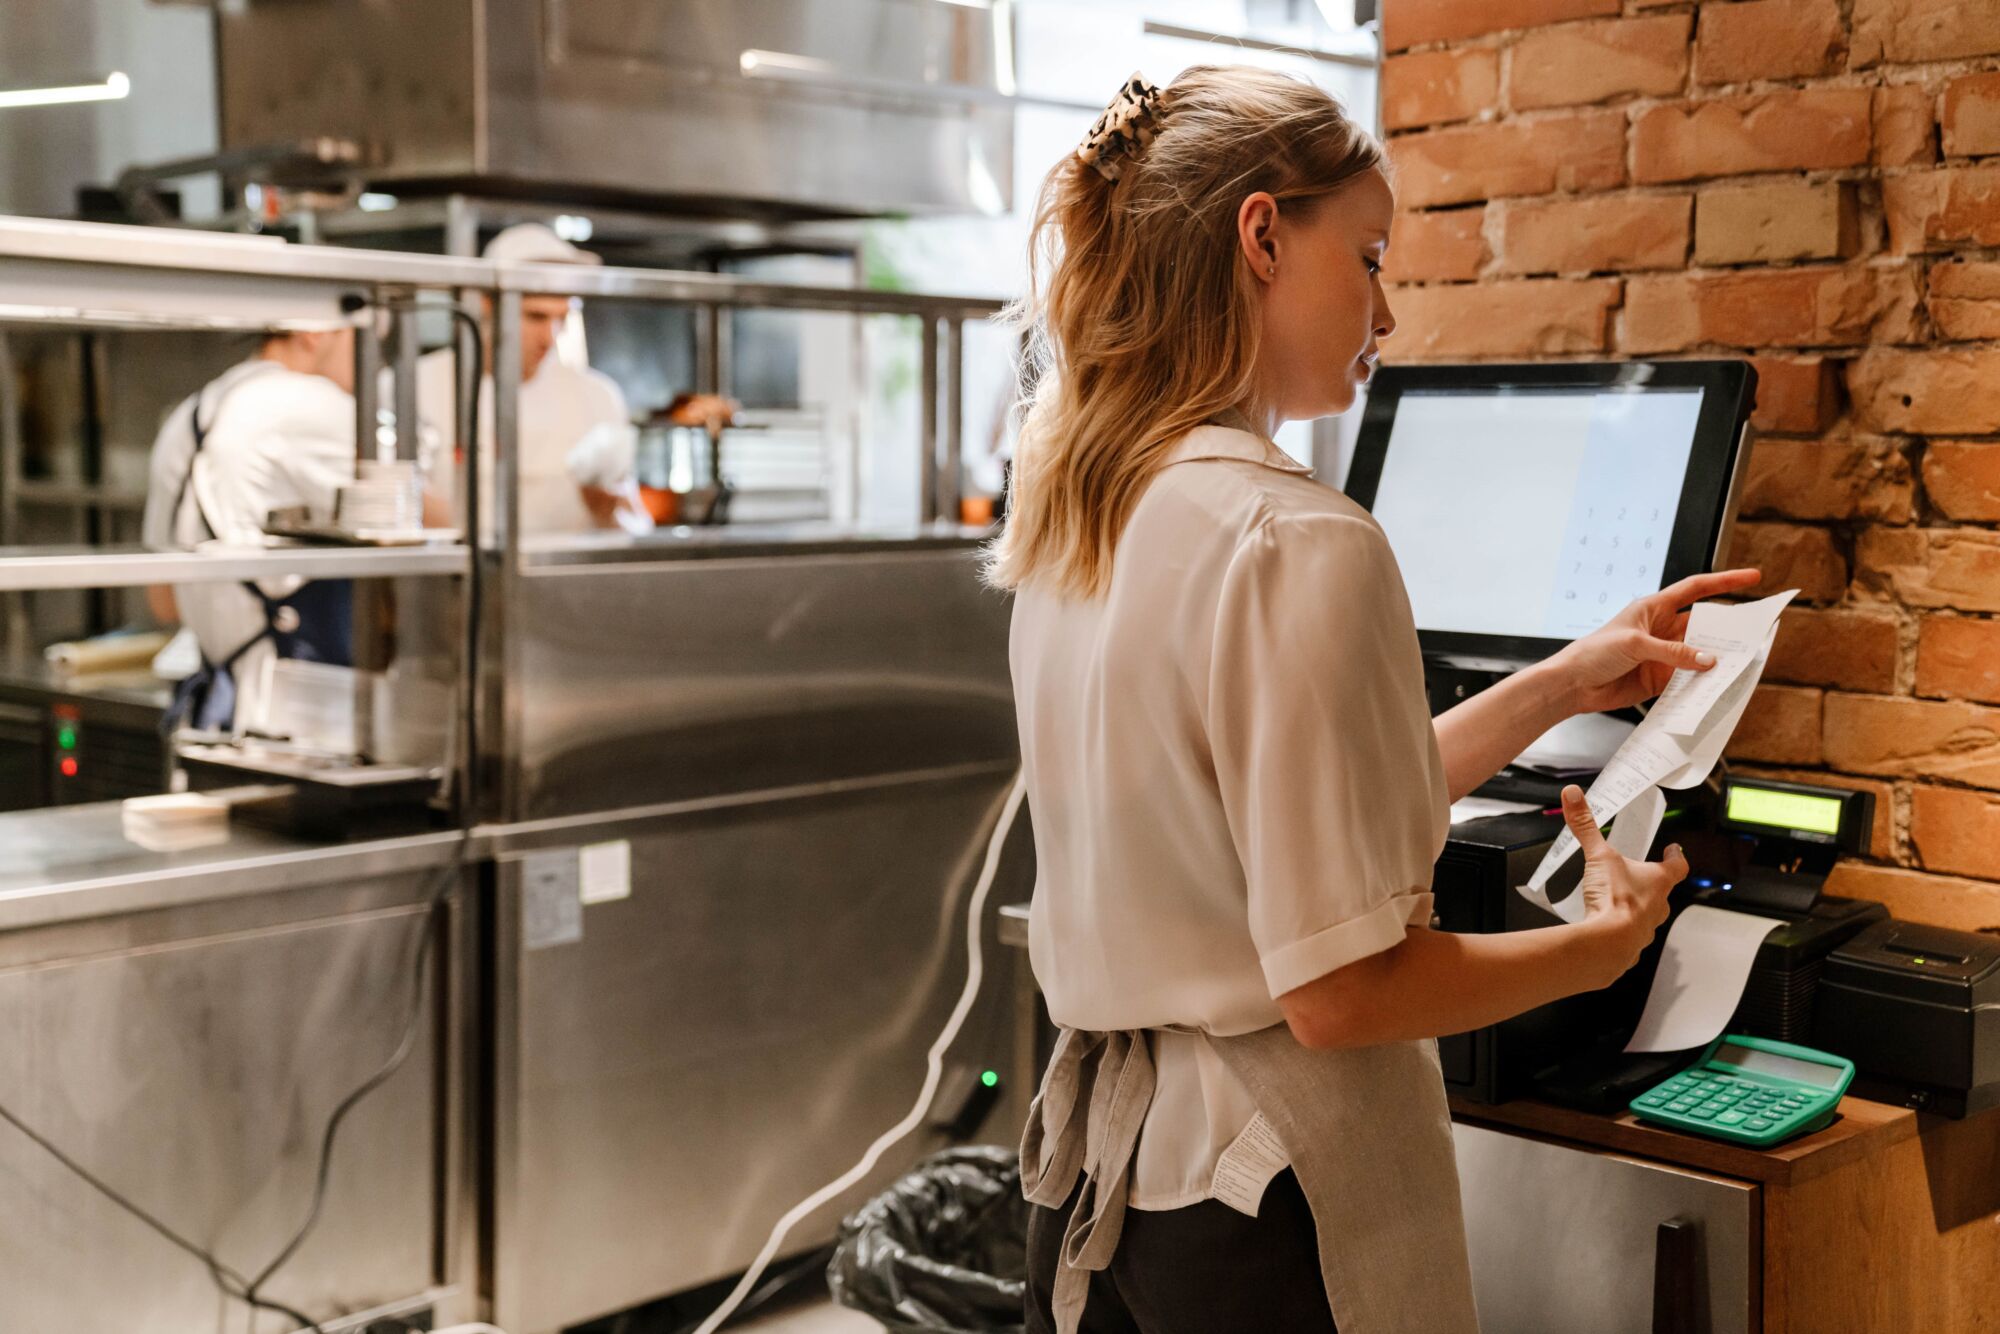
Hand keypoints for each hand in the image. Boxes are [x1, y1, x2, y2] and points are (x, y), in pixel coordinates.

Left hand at [1547, 568, 1763, 714]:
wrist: (1572, 685)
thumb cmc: (1594, 653)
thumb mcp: (1635, 645)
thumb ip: (1673, 653)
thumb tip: (1708, 661)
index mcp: (1654, 608)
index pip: (1696, 589)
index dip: (1725, 581)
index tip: (1753, 577)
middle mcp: (1662, 629)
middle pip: (1704, 624)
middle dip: (1729, 627)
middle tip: (1757, 631)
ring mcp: (1663, 654)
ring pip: (1700, 653)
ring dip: (1719, 657)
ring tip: (1745, 660)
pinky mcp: (1660, 678)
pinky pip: (1689, 678)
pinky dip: (1704, 682)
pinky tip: (1719, 685)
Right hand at [1560, 785, 1684, 984]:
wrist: (1609, 944)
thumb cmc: (1615, 901)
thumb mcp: (1598, 857)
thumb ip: (1586, 827)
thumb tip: (1574, 796)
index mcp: (1658, 881)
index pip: (1677, 866)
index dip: (1675, 857)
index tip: (1674, 850)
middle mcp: (1658, 905)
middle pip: (1662, 891)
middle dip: (1651, 884)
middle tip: (1638, 876)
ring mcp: (1647, 928)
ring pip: (1647, 915)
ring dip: (1636, 909)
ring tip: (1617, 903)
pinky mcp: (1631, 947)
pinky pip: (1630, 937)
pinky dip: (1620, 931)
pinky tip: (1605, 927)